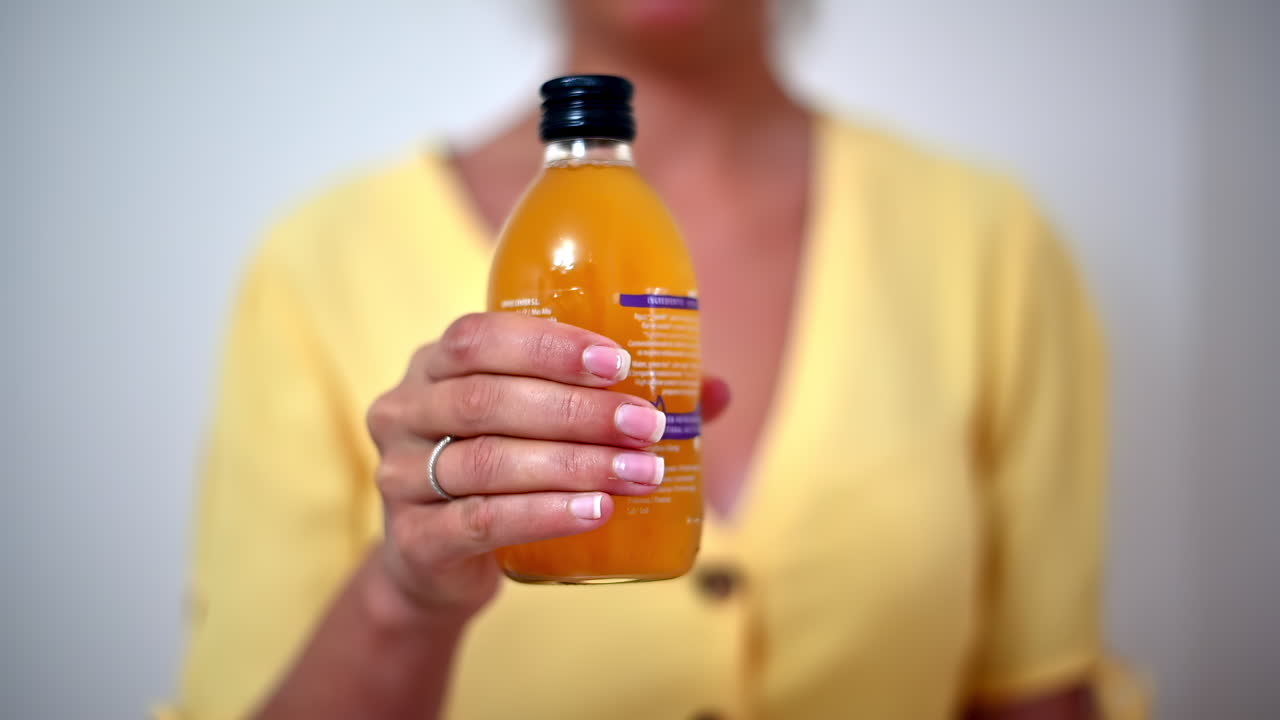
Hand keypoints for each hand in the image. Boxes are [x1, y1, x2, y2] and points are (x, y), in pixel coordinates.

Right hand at [365, 312, 728, 625]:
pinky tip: (596, 512)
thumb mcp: (539, 425)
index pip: (479, 338)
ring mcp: (401, 476)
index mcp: (434, 364)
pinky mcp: (414, 538)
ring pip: (492, 462)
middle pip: (488, 400)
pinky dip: (545, 514)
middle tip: (647, 426)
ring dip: (575, 466)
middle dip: (578, 411)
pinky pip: (482, 520)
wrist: (433, 563)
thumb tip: (714, 391)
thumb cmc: (501, 471)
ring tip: (640, 473)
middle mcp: (405, 410)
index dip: (548, 346)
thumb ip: (614, 400)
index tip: (619, 363)